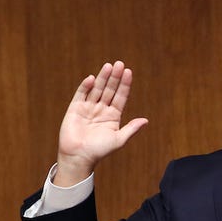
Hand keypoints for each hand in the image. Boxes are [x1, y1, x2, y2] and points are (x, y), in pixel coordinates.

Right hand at [54, 61, 147, 185]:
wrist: (80, 156)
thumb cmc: (100, 150)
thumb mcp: (119, 139)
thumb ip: (131, 128)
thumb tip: (146, 120)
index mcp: (113, 116)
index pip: (120, 97)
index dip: (125, 85)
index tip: (129, 72)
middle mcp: (101, 109)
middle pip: (109, 89)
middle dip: (115, 77)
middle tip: (120, 64)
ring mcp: (88, 107)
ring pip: (96, 89)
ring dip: (102, 78)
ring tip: (109, 66)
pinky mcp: (75, 108)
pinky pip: (81, 94)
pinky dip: (86, 86)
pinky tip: (91, 78)